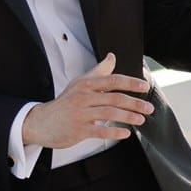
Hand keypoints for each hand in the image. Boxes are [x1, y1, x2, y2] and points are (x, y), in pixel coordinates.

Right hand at [21, 53, 153, 149]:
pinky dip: (114, 132)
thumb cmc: (65, 102)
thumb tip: (112, 57)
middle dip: (135, 103)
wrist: (40, 121)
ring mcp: (80, 114)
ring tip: (141, 119)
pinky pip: (100, 131)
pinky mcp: (78, 130)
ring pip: (109, 113)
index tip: (144, 86)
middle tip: (149, 108)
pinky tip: (125, 133)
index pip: (112, 80)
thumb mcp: (80, 84)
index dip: (130, 83)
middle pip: (114, 98)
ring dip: (128, 117)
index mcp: (85, 84)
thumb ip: (98, 71)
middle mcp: (83, 97)